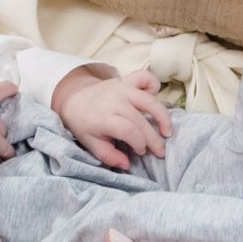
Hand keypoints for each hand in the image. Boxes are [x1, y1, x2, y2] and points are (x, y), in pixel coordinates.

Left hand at [55, 67, 170, 169]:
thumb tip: (126, 164)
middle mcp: (115, 101)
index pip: (128, 131)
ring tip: (167, 131)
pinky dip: (154, 85)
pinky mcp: (127, 80)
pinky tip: (155, 98)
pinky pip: (145, 77)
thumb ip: (108, 155)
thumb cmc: (84, 123)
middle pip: (141, 121)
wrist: (74, 98)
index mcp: (103, 117)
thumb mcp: (90, 143)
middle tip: (160, 152)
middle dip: (153, 139)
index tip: (141, 152)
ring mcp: (122, 88)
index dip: (139, 143)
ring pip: (149, 100)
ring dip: (163, 116)